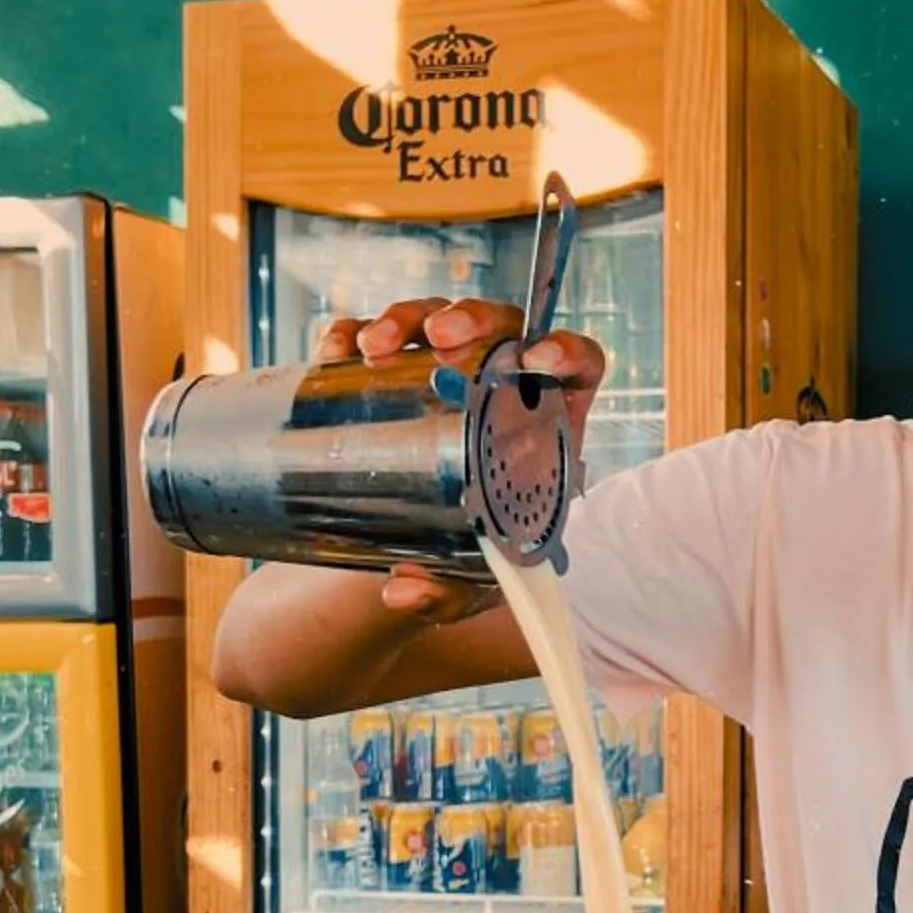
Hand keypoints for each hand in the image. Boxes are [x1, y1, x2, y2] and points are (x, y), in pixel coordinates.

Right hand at [315, 296, 608, 623]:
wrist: (414, 557)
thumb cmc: (469, 566)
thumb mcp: (467, 586)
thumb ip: (443, 594)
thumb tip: (401, 589)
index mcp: (548, 426)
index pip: (578, 366)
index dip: (567, 350)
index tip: (539, 360)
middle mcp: (501, 387)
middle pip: (501, 327)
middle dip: (471, 317)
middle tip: (439, 337)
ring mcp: (444, 374)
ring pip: (436, 320)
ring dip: (408, 319)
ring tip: (373, 345)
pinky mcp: (391, 377)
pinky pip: (375, 340)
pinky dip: (352, 333)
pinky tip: (335, 348)